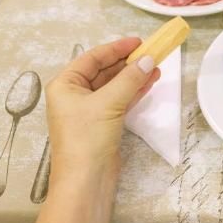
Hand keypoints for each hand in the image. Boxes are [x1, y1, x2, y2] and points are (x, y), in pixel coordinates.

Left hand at [45, 37, 159, 183]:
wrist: (86, 180)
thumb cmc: (87, 137)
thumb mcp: (108, 103)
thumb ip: (130, 78)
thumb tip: (149, 59)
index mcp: (65, 85)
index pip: (92, 58)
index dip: (116, 48)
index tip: (139, 42)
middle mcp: (74, 95)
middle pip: (104, 71)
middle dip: (128, 63)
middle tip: (151, 53)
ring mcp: (89, 110)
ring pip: (114, 86)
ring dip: (134, 76)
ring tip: (156, 67)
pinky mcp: (103, 124)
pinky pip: (119, 100)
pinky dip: (134, 91)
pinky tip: (150, 82)